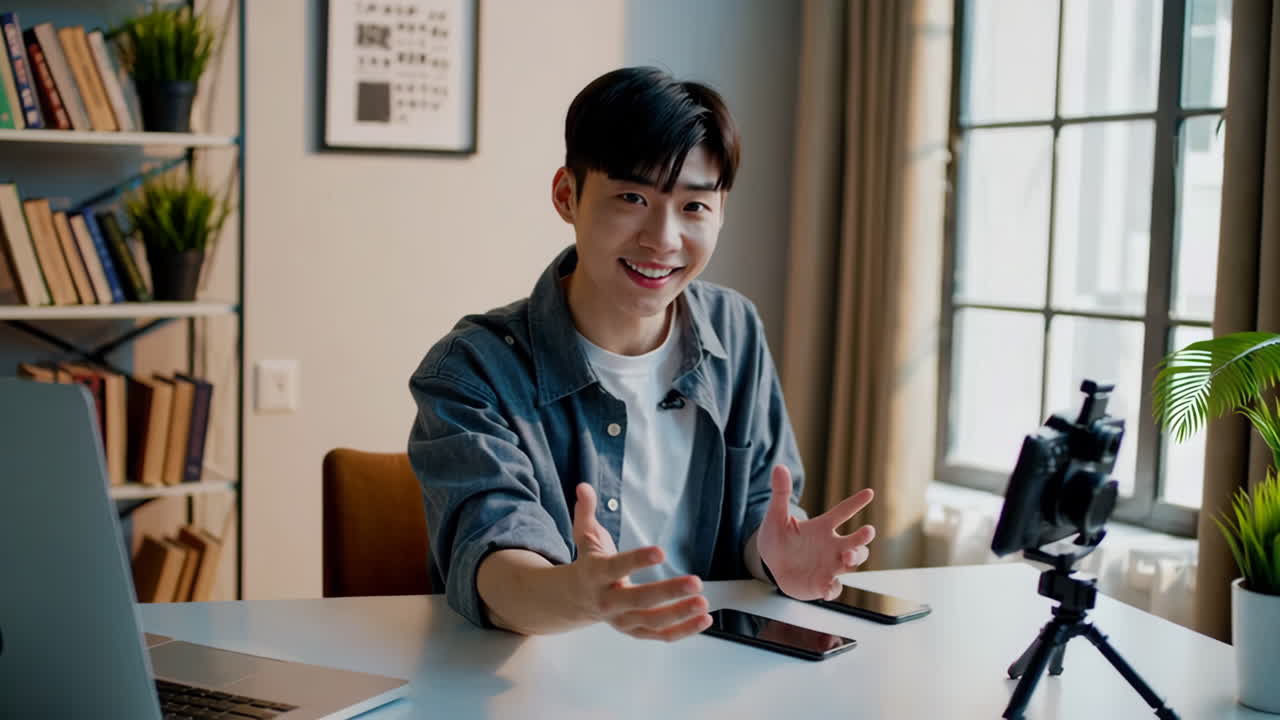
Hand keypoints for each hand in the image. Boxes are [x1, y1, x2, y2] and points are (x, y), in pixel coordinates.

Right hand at [568, 483, 710, 640]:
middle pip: (639, 600)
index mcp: (596, 575)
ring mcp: (622, 620)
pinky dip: (683, 630)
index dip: (638, 560)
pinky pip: (661, 635)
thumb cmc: (588, 564)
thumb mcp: (584, 537)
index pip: (616, 567)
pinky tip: (704, 619)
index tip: (661, 551)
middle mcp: (608, 602)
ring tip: (703, 601)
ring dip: (680, 614)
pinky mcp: (636, 631)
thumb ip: (586, 511)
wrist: (575, 600)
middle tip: (695, 582)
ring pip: (652, 621)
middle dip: (668, 592)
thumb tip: (584, 487)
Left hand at [757, 465, 875, 600]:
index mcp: (822, 527)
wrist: (770, 564)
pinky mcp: (822, 584)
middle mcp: (832, 546)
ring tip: (847, 558)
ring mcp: (829, 566)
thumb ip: (780, 494)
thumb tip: (779, 467)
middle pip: (855, 542)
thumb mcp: (776, 515)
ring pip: (852, 564)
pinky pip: (833, 588)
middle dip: (863, 538)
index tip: (869, 492)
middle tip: (868, 531)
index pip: (842, 512)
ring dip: (853, 560)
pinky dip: (832, 589)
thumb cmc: (778, 537)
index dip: (855, 503)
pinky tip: (827, 588)